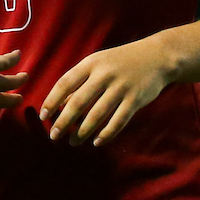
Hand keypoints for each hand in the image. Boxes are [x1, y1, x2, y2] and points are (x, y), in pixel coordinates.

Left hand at [39, 37, 173, 146]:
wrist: (156, 56)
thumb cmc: (119, 61)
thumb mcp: (97, 63)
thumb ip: (79, 81)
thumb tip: (60, 104)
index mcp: (90, 63)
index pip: (65, 83)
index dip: (52, 100)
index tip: (43, 116)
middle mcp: (104, 75)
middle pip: (79, 101)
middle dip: (64, 121)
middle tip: (54, 135)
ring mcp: (121, 88)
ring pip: (97, 114)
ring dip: (83, 131)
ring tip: (73, 142)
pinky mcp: (136, 99)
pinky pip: (118, 120)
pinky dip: (107, 133)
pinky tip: (97, 142)